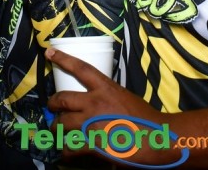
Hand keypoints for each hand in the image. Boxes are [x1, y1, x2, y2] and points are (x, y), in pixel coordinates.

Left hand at [45, 47, 172, 165]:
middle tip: (52, 108)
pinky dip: (66, 152)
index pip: (80, 68)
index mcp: (106, 88)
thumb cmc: (146, 118)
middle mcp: (95, 103)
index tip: (49, 52)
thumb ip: (109, 97)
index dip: (63, 59)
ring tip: (57, 132)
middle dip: (53, 104)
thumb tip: (98, 102)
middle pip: (62, 99)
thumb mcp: (126, 98)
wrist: (158, 138)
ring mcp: (91, 124)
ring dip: (56, 129)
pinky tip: (67, 154)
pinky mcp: (92, 144)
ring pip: (60, 124)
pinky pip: (69, 147)